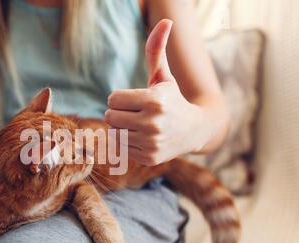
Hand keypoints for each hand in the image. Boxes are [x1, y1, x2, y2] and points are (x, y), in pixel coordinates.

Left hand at [105, 19, 209, 165]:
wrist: (195, 130)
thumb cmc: (173, 99)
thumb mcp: (164, 76)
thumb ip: (156, 51)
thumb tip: (165, 21)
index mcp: (155, 100)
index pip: (112, 99)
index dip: (120, 98)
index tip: (134, 100)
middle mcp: (153, 123)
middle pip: (110, 116)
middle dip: (119, 113)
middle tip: (136, 113)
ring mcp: (151, 143)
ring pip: (114, 133)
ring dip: (122, 128)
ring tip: (139, 125)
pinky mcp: (149, 158)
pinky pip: (121, 148)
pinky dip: (128, 142)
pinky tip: (144, 138)